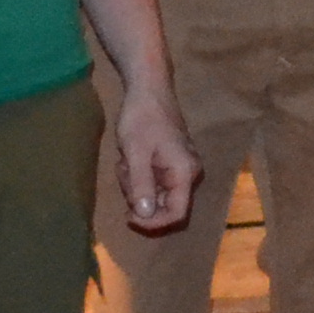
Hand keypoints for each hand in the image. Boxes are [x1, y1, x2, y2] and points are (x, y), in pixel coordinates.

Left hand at [112, 79, 199, 231]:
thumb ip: (141, 185)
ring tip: (126, 161)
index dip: (153, 222)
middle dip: (140, 196)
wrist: (148, 90)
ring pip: (157, 194)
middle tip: (125, 172)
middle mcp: (188, 173)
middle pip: (165, 205)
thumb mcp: (135, 153)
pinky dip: (138, 176)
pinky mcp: (171, 164)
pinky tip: (130, 159)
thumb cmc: (142, 118)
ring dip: (135, 185)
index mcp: (185, 172)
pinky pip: (154, 182)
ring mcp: (180, 168)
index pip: (177, 213)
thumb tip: (145, 216)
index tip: (128, 216)